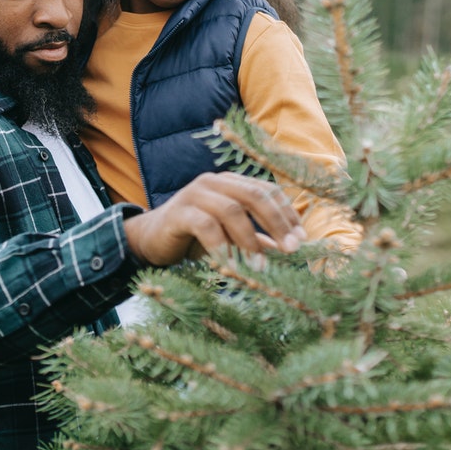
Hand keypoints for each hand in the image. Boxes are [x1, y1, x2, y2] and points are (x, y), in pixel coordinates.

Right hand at [122, 172, 304, 266]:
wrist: (149, 239)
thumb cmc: (194, 237)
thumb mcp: (230, 235)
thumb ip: (255, 236)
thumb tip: (288, 248)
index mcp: (229, 183)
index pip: (266, 190)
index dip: (286, 213)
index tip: (301, 239)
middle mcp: (213, 183)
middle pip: (254, 195)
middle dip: (276, 223)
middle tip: (290, 250)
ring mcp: (194, 194)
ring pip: (231, 209)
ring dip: (250, 239)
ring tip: (260, 266)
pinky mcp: (178, 212)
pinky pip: (205, 226)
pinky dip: (221, 246)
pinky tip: (230, 266)